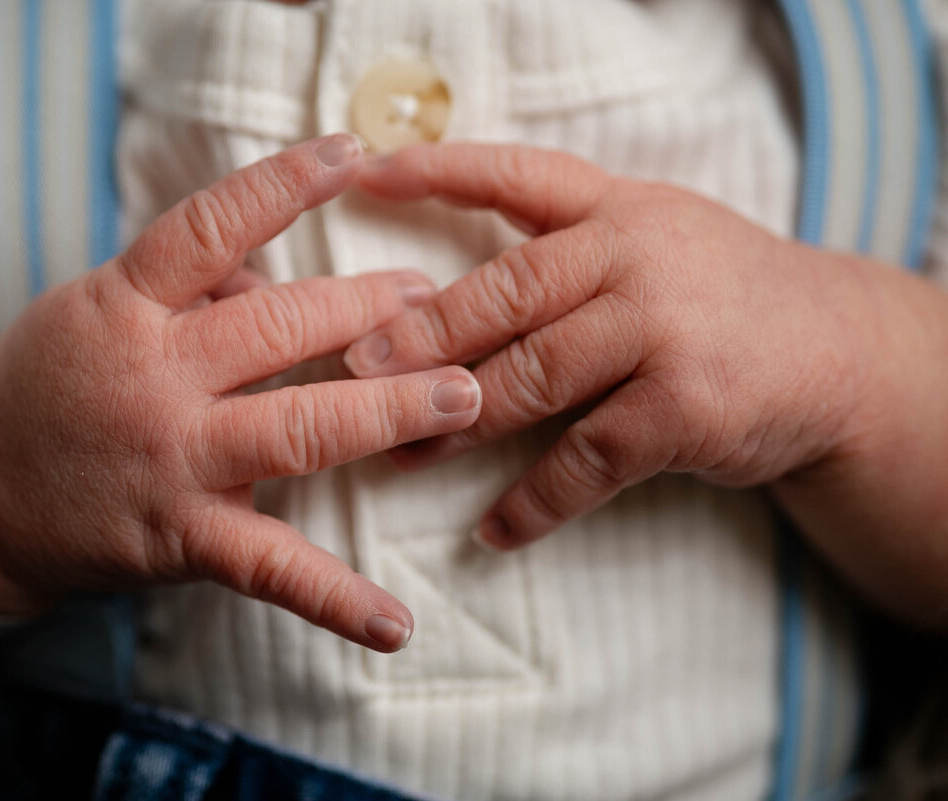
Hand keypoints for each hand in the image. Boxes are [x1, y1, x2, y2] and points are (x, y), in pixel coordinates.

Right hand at [0, 136, 481, 651]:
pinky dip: (334, 600)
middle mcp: (153, 379)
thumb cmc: (56, 378)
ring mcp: (172, 463)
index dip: (282, 185)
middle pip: (279, 329)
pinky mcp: (181, 539)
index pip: (209, 227)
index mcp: (125, 304)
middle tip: (436, 300)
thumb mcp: (101, 304)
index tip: (351, 154)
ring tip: (463, 397)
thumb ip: (193, 287)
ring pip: (297, 431)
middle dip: (370, 312)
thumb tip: (283, 276)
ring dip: (387, 411)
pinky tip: (395, 624)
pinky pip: (269, 570)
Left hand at [346, 143, 869, 550]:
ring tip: (397, 453)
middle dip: (424, 332)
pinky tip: (495, 529)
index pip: (518, 176)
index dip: (440, 171)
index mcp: (618, 209)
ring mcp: (664, 330)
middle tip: (356, 365)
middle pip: (507, 289)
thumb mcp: (654, 238)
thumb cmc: (718, 297)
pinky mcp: (686, 407)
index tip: (366, 178)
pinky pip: (586, 459)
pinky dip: (535, 501)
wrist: (838, 351)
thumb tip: (442, 294)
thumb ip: (567, 246)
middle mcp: (637, 256)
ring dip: (455, 421)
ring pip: (534, 375)